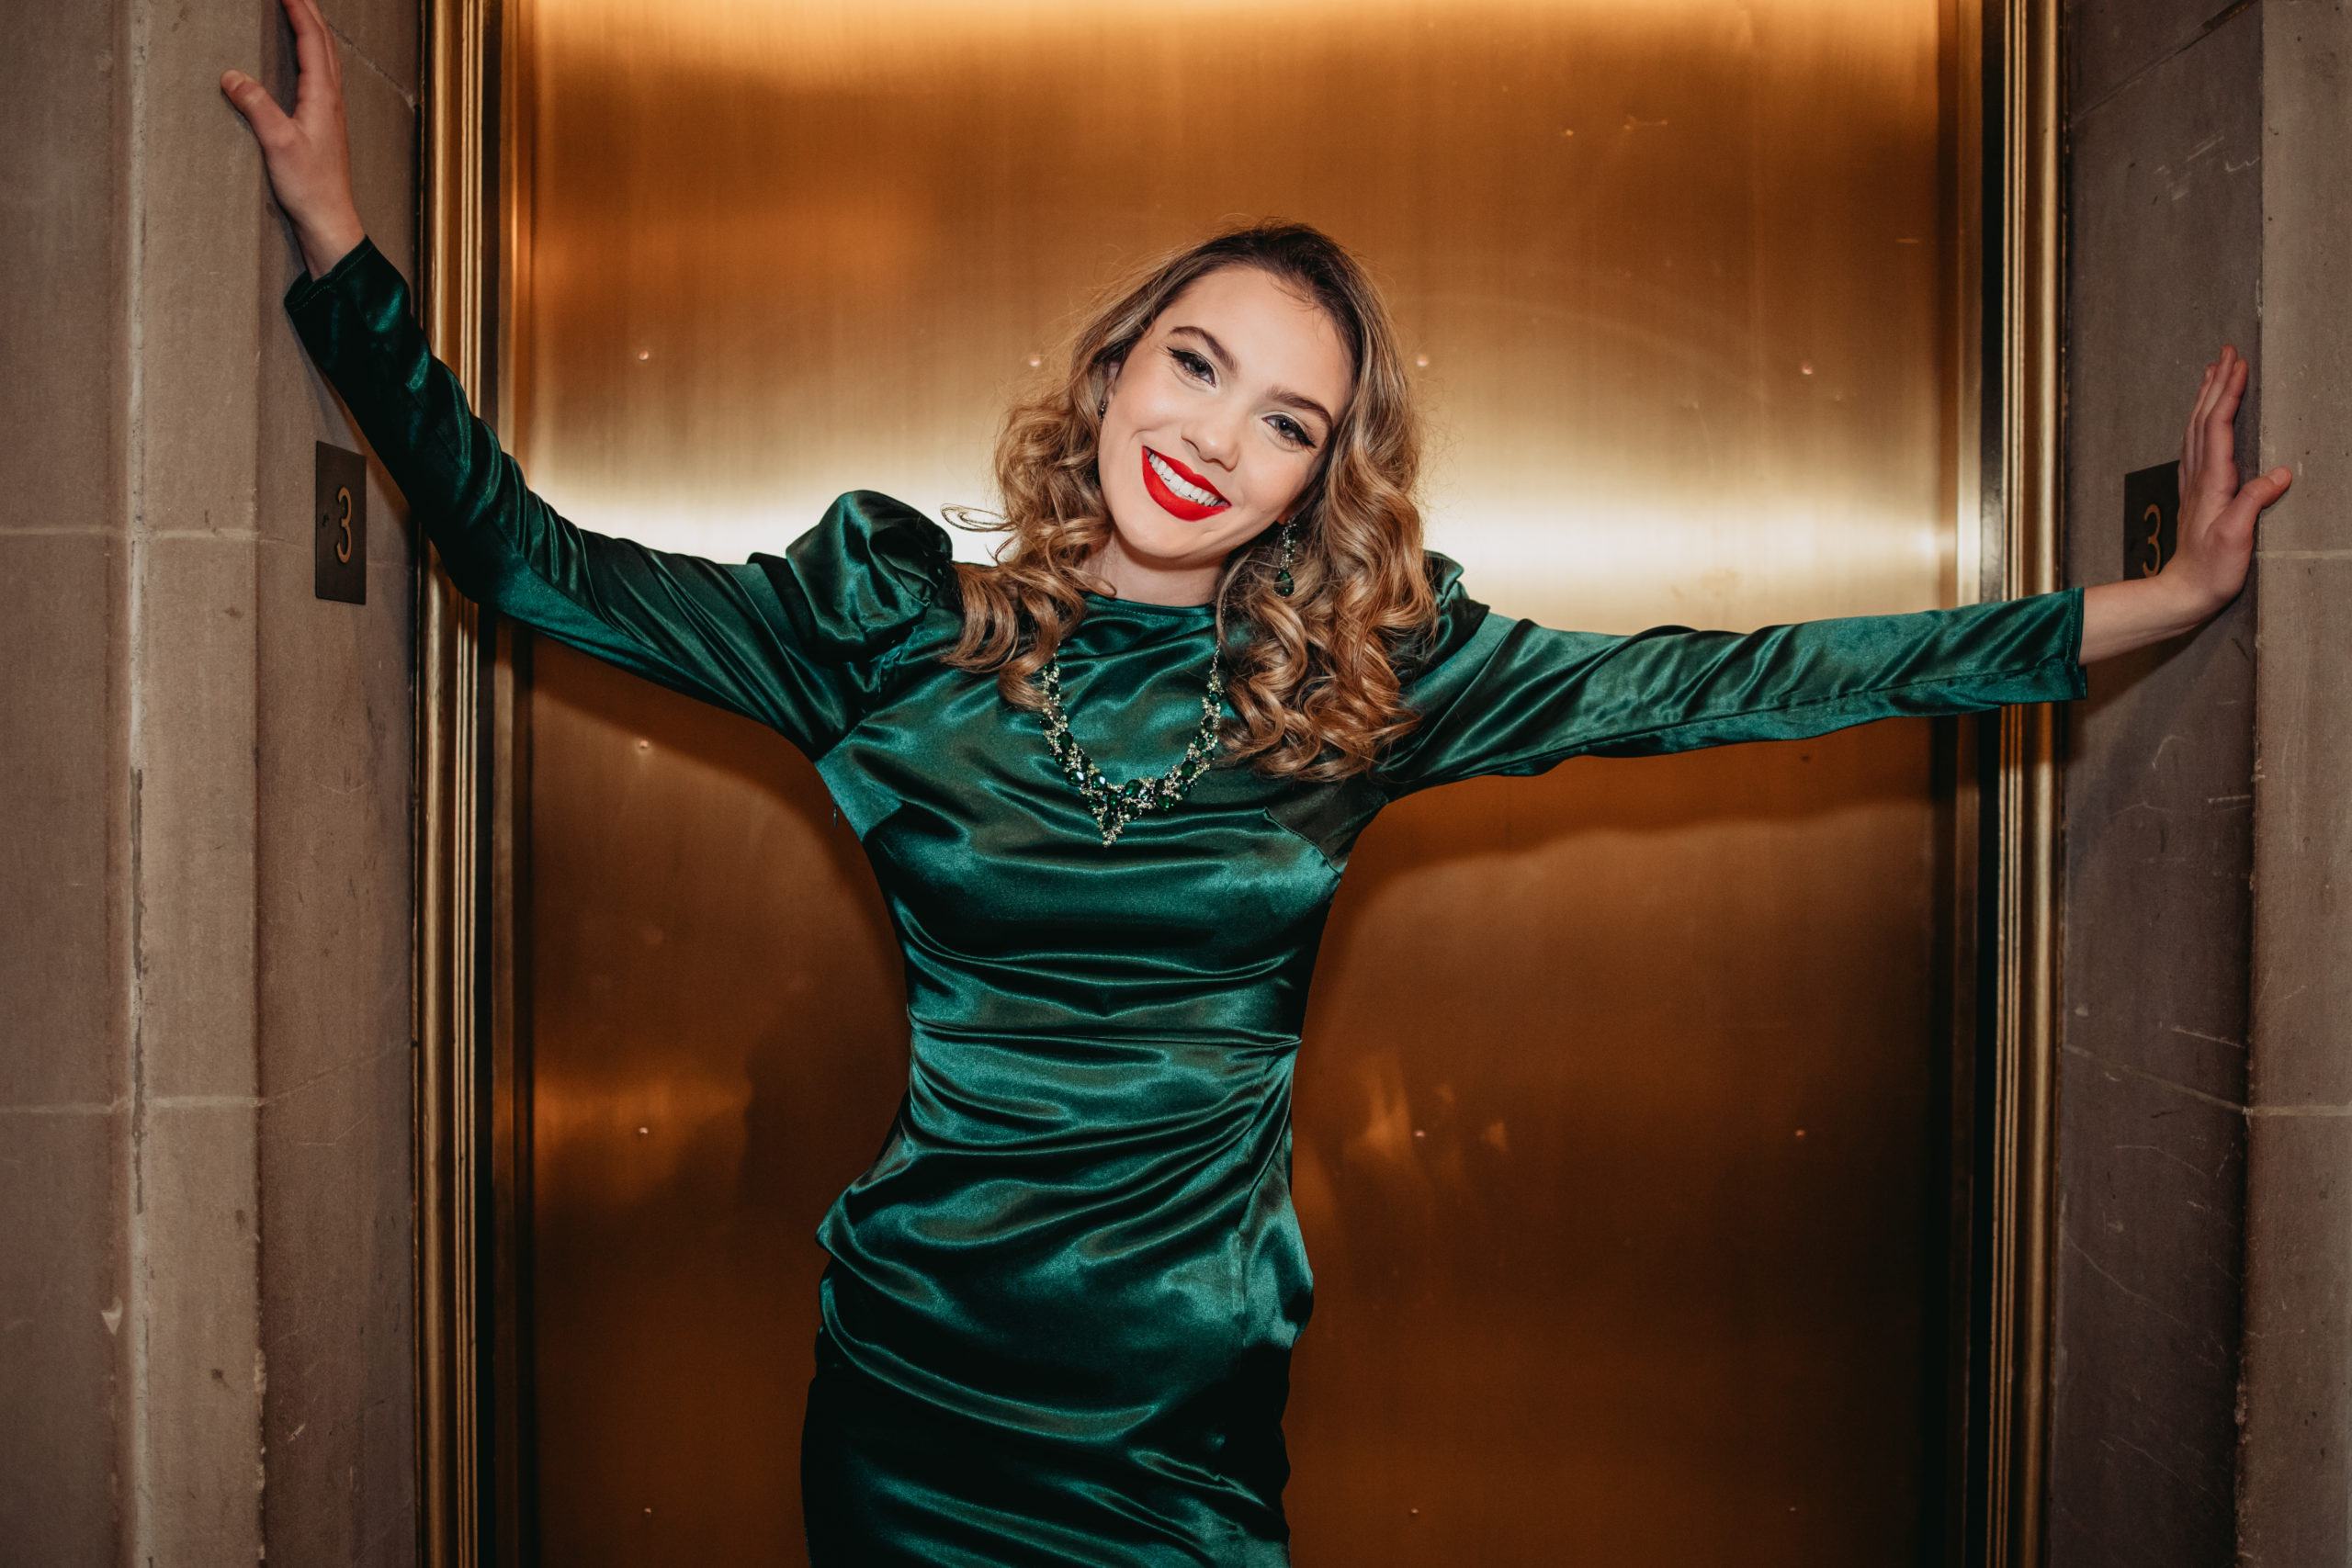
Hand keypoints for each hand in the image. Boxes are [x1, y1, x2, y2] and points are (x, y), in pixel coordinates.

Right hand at [221, 0, 364, 277]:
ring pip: (327, 59)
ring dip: (314, 31)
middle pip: (324, 43)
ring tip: (301, 12)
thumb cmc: (310, 189)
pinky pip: (322, 77)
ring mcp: (331, 113)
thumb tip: (232, 76)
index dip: (298, 9)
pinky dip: (314, 55)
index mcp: (323, 97)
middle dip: (308, 12)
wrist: (330, 222)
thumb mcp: (277, 144)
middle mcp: (332, 100)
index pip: (312, 40)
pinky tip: (307, 62)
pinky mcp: (325, 126)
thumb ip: (256, 107)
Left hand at [2078, 344, 2293, 662]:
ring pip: (2196, 428)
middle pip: (2204, 418)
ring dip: (2206, 397)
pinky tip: (2204, 417)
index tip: (2237, 363)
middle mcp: (2198, 476)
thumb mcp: (2236, 537)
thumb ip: (2254, 502)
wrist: (2184, 590)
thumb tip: (2280, 474)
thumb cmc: (2212, 568)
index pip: (2217, 425)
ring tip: (2214, 371)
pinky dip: (2201, 421)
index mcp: (2212, 480)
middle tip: (2226, 351)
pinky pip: (2196, 444)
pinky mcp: (2196, 492)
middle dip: (2217, 382)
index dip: (2228, 392)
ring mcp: (2194, 483)